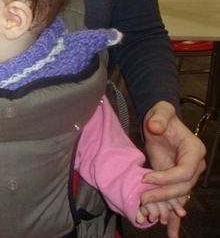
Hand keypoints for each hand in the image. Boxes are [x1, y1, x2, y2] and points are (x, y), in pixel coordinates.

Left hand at [140, 101, 205, 235]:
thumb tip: (155, 126)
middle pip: (183, 187)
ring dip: (164, 205)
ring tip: (147, 212)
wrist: (160, 121)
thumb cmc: (161, 116)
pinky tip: (169, 230)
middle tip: (143, 197)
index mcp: (194, 151)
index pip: (185, 171)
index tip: (146, 177)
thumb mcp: (160, 112)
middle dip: (163, 194)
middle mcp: (194, 165)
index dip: (167, 177)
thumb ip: (159, 117)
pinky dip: (173, 215)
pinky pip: (176, 199)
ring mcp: (186, 175)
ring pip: (179, 196)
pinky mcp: (175, 180)